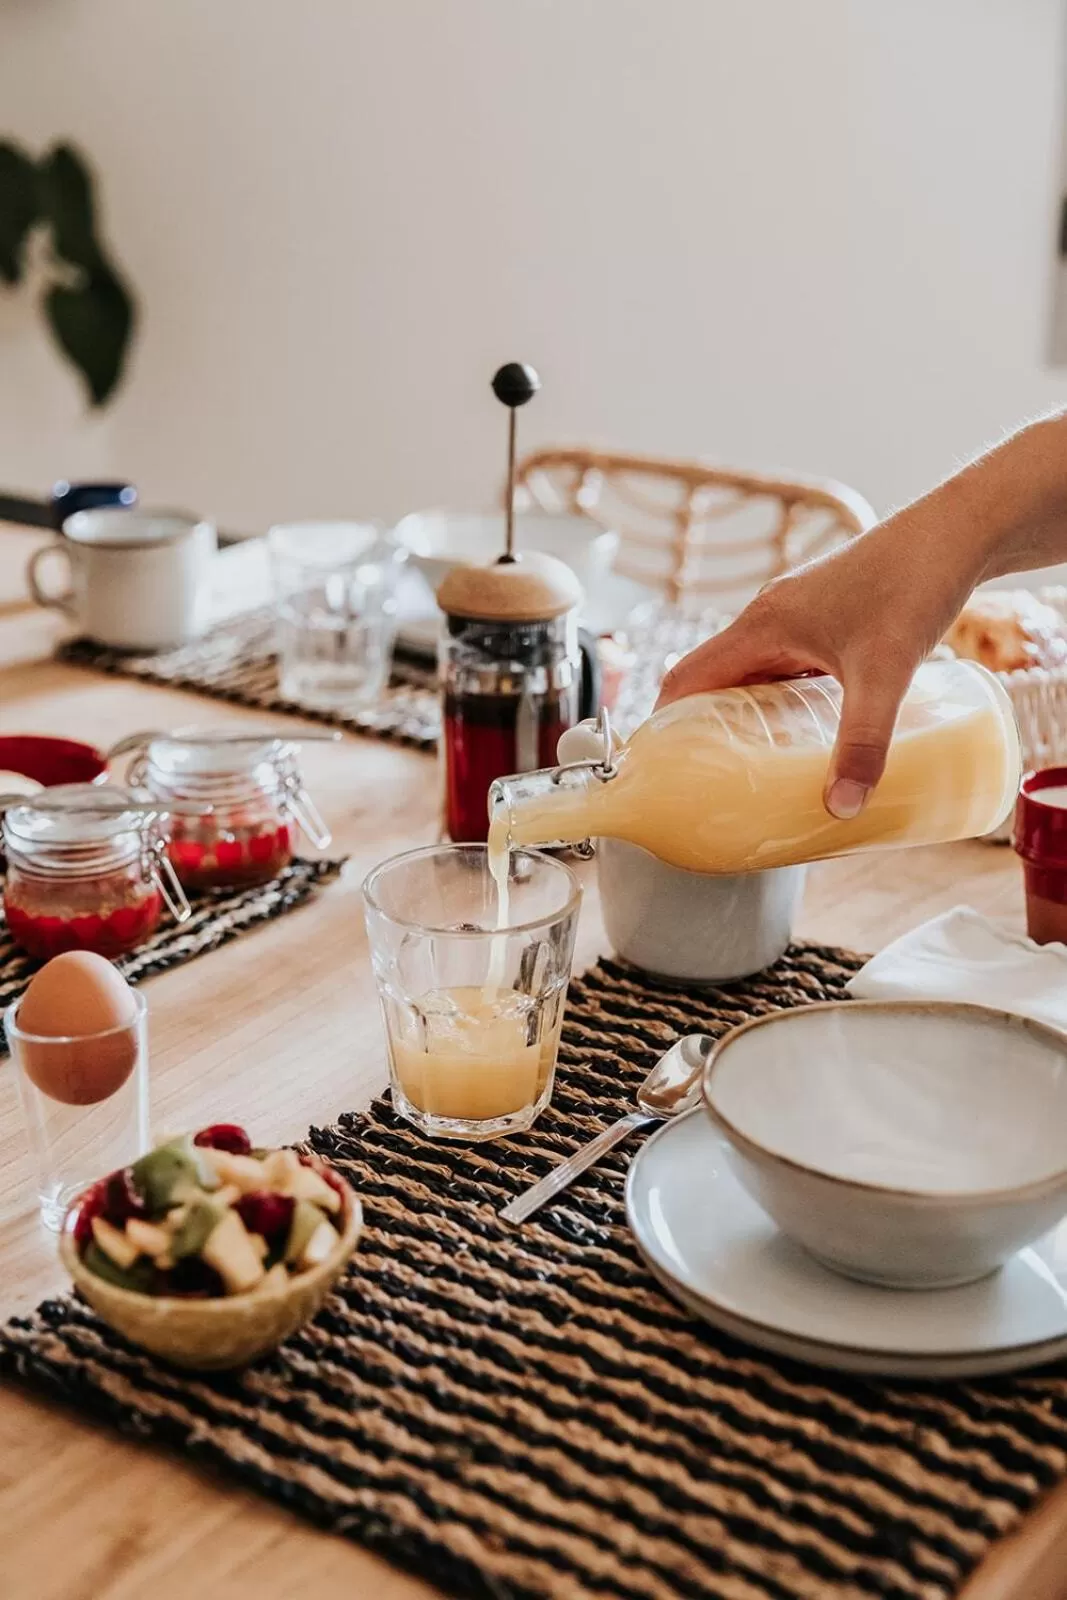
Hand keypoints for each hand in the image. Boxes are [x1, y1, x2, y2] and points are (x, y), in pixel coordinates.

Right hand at [655, 511, 982, 818]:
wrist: (956, 533)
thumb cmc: (912, 584)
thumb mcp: (884, 673)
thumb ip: (863, 743)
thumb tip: (841, 808)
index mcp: (761, 625)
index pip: (686, 677)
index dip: (665, 724)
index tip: (664, 769)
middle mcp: (770, 617)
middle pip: (716, 680)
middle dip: (707, 730)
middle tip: (711, 782)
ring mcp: (799, 615)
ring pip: (755, 674)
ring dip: (748, 717)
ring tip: (755, 768)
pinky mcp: (828, 617)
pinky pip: (788, 666)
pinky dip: (785, 700)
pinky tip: (810, 731)